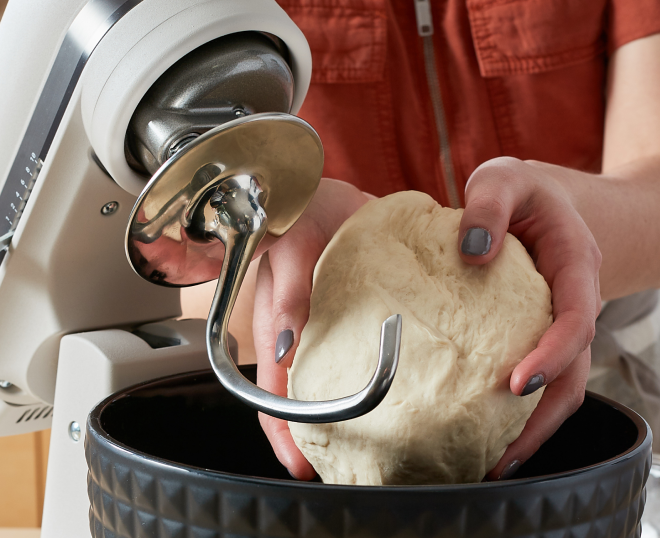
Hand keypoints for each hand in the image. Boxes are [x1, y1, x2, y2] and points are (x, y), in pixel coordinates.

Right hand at [252, 178, 370, 479]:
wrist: (325, 190)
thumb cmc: (302, 211)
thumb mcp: (292, 246)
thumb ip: (288, 295)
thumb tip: (286, 348)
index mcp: (274, 324)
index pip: (271, 392)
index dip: (284, 432)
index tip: (303, 463)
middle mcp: (293, 334)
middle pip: (295, 400)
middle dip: (312, 438)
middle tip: (341, 468)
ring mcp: (318, 329)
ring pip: (321, 384)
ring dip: (338, 415)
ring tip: (365, 445)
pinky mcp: (344, 319)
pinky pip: (348, 357)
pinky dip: (361, 381)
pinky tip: (387, 394)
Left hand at [459, 156, 600, 479]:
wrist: (547, 201)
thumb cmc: (523, 191)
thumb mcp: (504, 178)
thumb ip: (488, 204)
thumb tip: (474, 251)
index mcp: (574, 265)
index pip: (575, 319)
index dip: (553, 355)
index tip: (518, 384)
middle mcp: (574, 303)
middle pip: (574, 372)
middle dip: (542, 418)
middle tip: (501, 455)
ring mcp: (558, 325)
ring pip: (561, 387)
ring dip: (531, 428)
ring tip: (492, 464)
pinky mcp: (537, 336)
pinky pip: (540, 379)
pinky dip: (519, 412)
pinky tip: (488, 435)